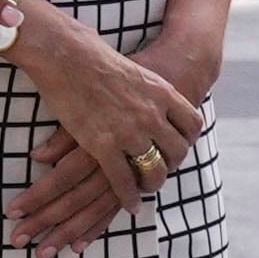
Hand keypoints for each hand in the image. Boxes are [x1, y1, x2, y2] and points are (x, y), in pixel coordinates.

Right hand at [5, 7, 209, 256]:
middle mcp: (152, 114)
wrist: (66, 53)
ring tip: (146, 189)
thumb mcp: (135, 68)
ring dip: (152, 184)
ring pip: (154, 170)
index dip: (188, 139)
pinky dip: (128, 196)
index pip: (192, 124)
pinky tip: (130, 204)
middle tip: (162, 170)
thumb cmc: (93, 53)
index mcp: (162, 93)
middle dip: (172, 165)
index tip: (179, 145)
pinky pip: (123, 181)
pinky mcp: (103, 145)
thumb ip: (148, 87)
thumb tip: (150, 91)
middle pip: (177, 151)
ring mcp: (129, 132)